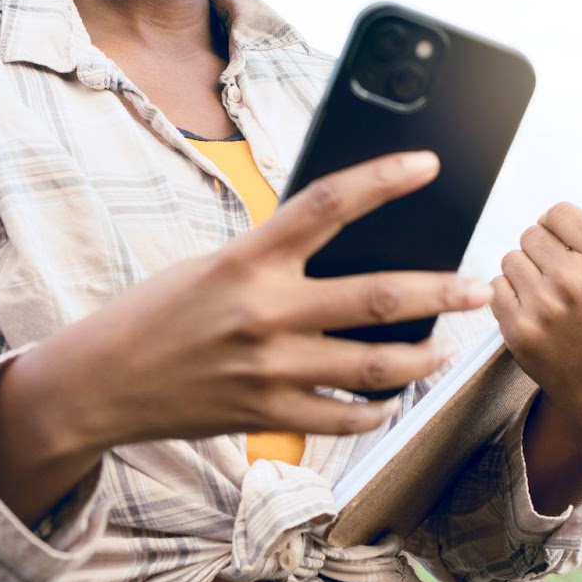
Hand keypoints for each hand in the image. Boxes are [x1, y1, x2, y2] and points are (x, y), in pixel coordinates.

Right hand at [0, 151, 491, 522]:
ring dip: (424, 357)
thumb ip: (276, 256)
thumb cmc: (160, 310)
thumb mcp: (214, 264)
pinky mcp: (267, 414)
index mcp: (247, 258)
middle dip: (442, 290)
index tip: (428, 164)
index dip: (383, 179)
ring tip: (449, 345)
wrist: (99, 381)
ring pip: (374, 366)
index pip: (328, 204)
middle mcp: (264, 312)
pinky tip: (393, 396)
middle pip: (377, 297)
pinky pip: (343, 417)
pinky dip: (376, 408)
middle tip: (483, 283)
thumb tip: (349, 244)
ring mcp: (269, 369)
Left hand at [491, 185, 581, 437]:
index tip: (565, 243)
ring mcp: (545, 307)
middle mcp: (576, 283)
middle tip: (557, 275)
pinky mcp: (518, 328)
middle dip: (541, 250)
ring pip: (511, 258)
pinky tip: (531, 311)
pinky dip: (508, 296)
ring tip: (546, 294)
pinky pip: (496, 286)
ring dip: (524, 273)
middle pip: (531, 233)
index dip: (558, 226)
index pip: (558, 213)